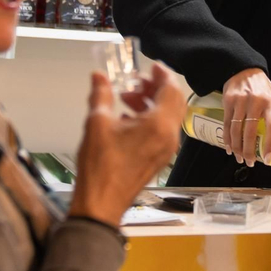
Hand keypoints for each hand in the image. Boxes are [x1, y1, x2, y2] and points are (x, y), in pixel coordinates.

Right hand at [70, 63, 185, 226]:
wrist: (101, 204)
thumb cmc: (101, 168)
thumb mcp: (97, 123)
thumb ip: (100, 95)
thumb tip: (98, 77)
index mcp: (159, 125)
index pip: (171, 90)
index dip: (163, 74)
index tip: (152, 66)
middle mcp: (169, 137)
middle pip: (174, 102)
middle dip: (156, 88)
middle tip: (137, 81)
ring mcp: (166, 150)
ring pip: (168, 117)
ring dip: (151, 103)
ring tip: (126, 99)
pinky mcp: (159, 159)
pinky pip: (162, 131)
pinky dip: (150, 119)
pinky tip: (127, 120)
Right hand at [221, 67, 270, 167]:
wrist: (243, 69)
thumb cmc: (262, 86)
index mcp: (270, 103)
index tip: (268, 159)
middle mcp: (255, 102)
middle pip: (250, 132)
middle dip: (249, 151)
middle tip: (250, 163)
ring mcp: (240, 102)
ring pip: (236, 131)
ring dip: (237, 148)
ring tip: (240, 158)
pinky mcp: (228, 102)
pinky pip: (226, 124)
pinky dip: (227, 139)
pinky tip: (229, 148)